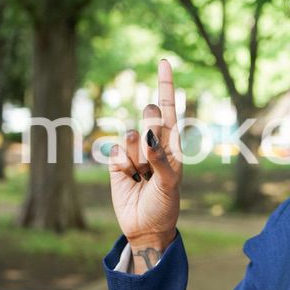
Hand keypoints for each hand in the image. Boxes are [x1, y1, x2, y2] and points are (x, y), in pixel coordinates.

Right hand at [109, 59, 181, 261]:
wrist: (145, 227)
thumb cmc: (165, 204)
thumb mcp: (171, 183)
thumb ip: (161, 159)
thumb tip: (147, 137)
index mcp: (173, 143)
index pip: (170, 108)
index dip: (166, 85)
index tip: (164, 61)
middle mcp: (154, 143)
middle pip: (150, 116)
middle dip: (152, 126)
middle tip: (153, 148)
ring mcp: (134, 152)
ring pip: (132, 136)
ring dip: (139, 157)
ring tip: (143, 176)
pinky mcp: (116, 163)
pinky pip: (117, 152)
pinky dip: (124, 165)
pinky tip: (129, 179)